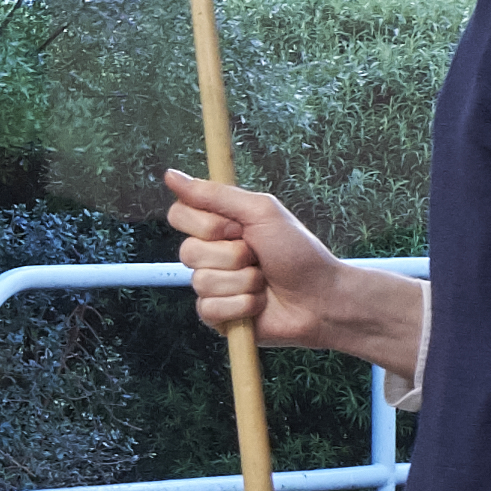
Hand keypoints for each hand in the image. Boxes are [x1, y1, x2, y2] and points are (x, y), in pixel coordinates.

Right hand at [161, 172, 342, 346]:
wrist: (321, 298)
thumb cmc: (298, 252)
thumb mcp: (261, 212)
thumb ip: (214, 194)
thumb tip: (169, 174)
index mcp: (218, 225)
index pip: (178, 214)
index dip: (205, 224)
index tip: (236, 227)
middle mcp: (211, 254)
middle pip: (187, 251)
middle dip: (232, 256)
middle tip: (258, 257)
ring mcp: (212, 286)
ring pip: (201, 281)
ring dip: (242, 282)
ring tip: (264, 283)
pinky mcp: (217, 315)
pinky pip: (209, 308)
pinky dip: (241, 306)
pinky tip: (259, 304)